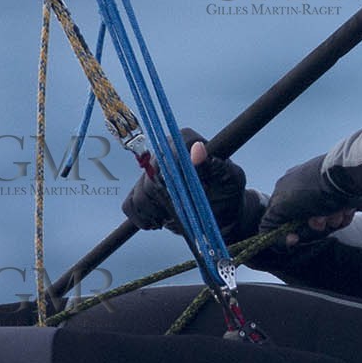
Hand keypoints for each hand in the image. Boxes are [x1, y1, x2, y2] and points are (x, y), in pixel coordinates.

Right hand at [121, 131, 263, 241]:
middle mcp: (165, 151)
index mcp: (187, 141)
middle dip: (168, 198)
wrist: (222, 214)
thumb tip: (198, 149)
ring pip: (141, 191)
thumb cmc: (229, 193)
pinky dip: (143, 218)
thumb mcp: (231, 179)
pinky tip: (160, 221)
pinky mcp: (141, 190)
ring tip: (175, 217)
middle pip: (152, 174)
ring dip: (157, 212)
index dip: (178, 173)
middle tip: (185, 208)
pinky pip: (130, 204)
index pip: (172, 149)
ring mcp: (150, 171)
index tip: (191, 191)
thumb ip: (217, 165)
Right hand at [259, 155, 361, 250]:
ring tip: (336, 212)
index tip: (294, 239)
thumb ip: (271, 223)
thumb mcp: (283, 206)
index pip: (277, 223)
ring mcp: (322, 198)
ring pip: (322, 227)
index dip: (284, 235)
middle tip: (319, 220)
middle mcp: (302, 195)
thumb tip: (273, 236)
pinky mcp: (341, 201)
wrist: (349, 178)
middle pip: (301, 228)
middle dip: (312, 228)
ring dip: (329, 223)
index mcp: (284, 192)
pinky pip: (338, 220)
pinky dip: (342, 217)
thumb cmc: (314, 190)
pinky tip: (346, 209)